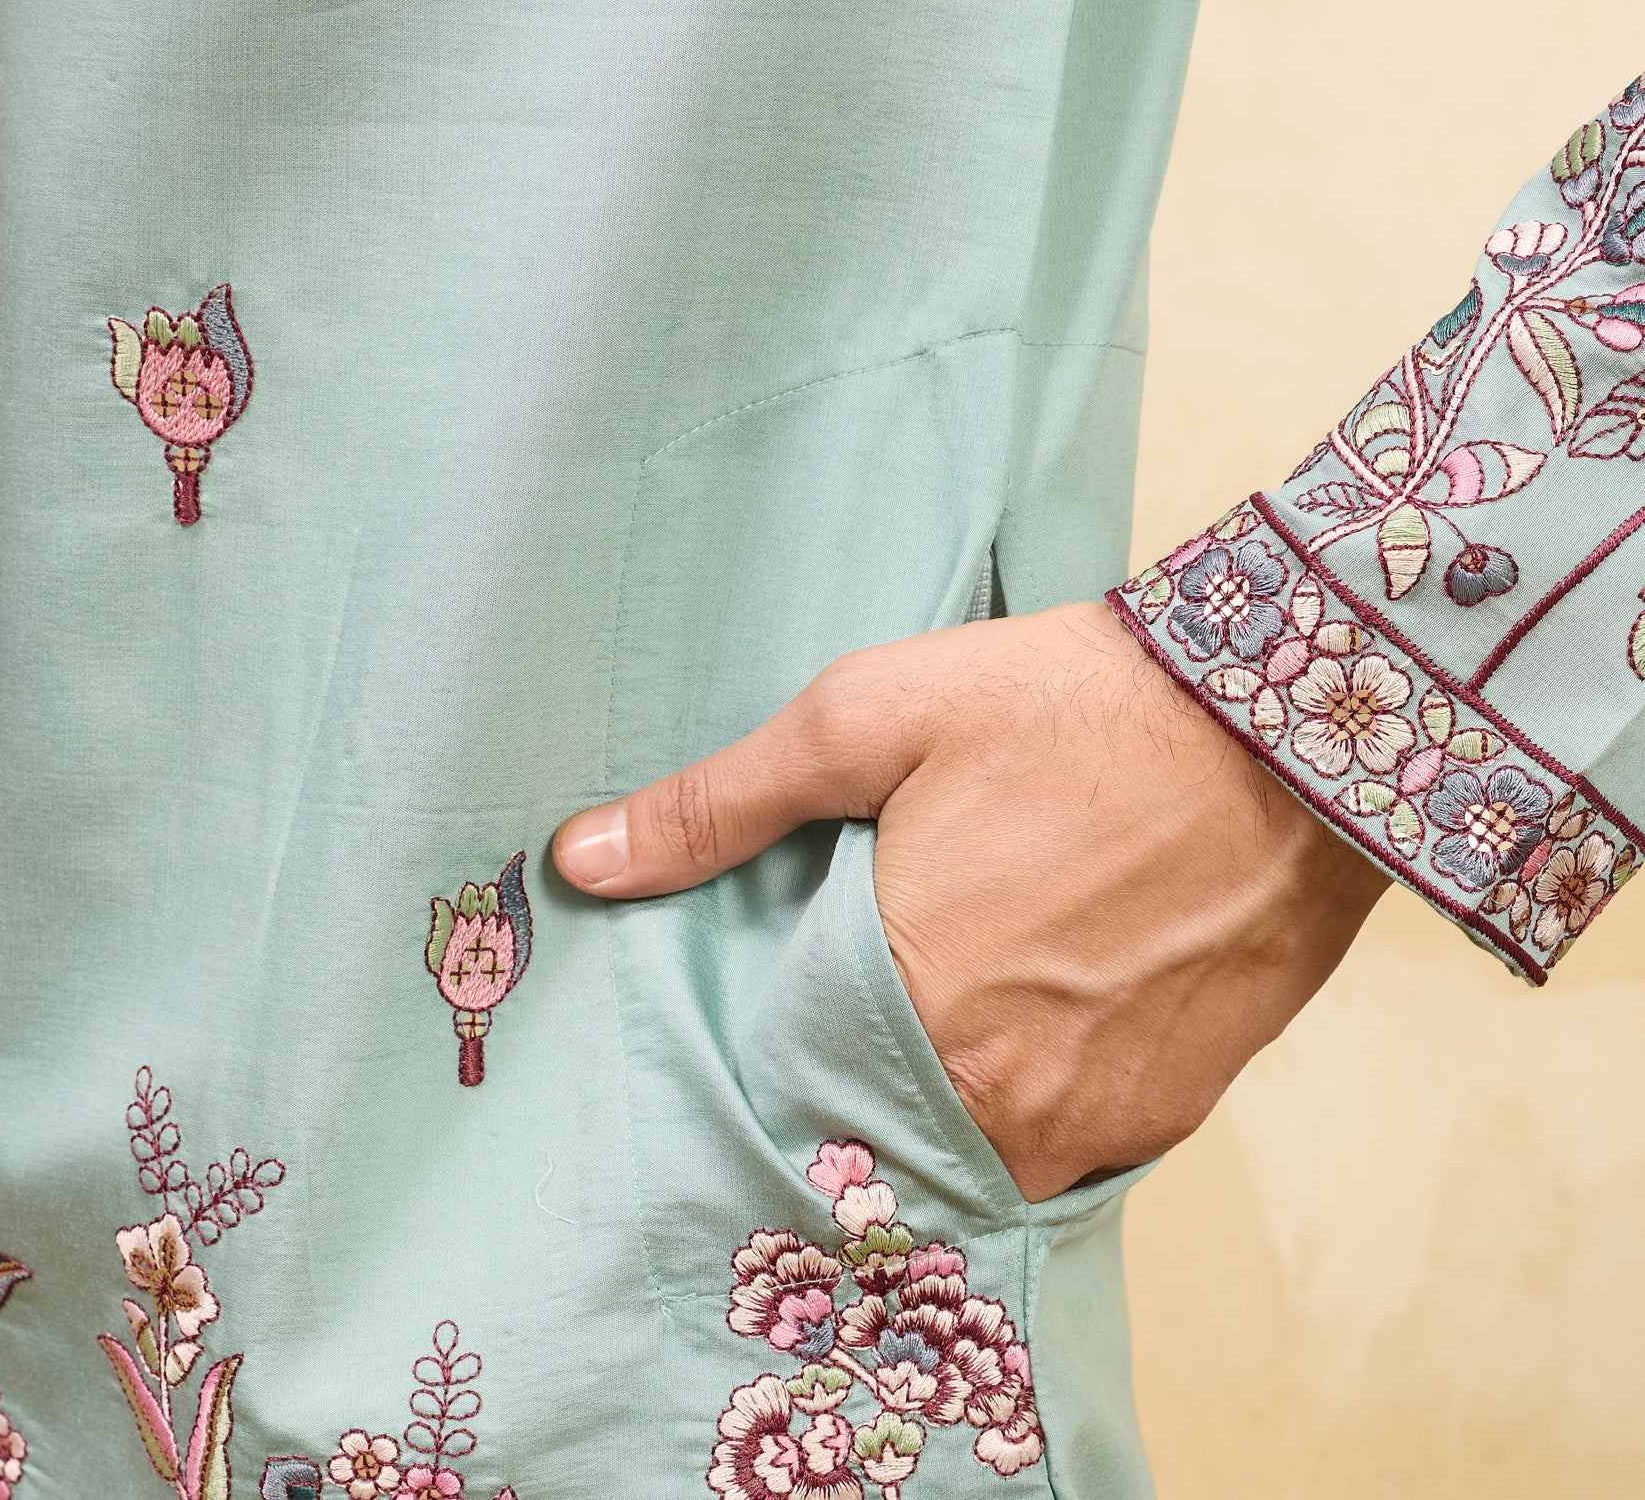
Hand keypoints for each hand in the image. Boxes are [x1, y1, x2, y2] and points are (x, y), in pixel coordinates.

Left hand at [553, 600, 1386, 1198]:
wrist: (1286, 726)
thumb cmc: (1071, 707)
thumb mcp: (869, 717)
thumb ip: (719, 805)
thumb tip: (579, 858)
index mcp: (904, 1008)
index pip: (773, 1099)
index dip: (748, 1063)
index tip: (731, 1035)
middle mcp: (995, 1101)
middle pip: (865, 1141)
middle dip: (830, 1094)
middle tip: (820, 1017)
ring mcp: (1090, 1124)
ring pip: (960, 1158)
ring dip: (924, 1112)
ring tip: (921, 1019)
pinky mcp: (1166, 1118)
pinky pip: (1055, 1152)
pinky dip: (1018, 1109)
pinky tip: (1012, 1029)